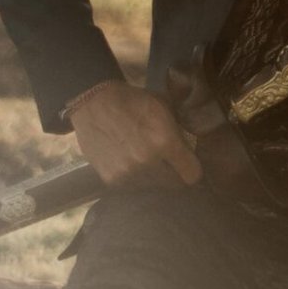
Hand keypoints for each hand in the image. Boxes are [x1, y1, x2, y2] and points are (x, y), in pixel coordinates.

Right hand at [69, 79, 200, 190]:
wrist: (94, 103)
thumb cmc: (134, 101)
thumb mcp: (164, 107)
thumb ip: (180, 131)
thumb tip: (192, 150)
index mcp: (164, 141)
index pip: (192, 174)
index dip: (193, 168)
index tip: (189, 164)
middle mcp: (147, 162)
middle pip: (174, 184)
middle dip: (175, 173)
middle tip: (169, 162)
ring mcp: (128, 174)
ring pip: (154, 187)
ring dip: (155, 176)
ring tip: (147, 160)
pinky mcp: (112, 181)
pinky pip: (134, 187)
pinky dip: (136, 178)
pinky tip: (131, 162)